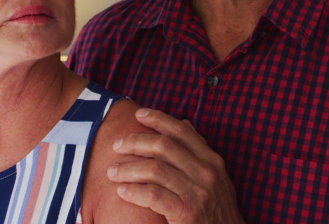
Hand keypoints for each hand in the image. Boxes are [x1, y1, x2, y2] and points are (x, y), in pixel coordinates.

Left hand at [108, 108, 245, 223]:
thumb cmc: (216, 209)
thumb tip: (183, 122)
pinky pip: (153, 195)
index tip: (138, 114)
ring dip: (128, 169)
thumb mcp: (216, 176)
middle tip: (116, 146)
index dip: (159, 119)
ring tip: (112, 172)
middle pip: (164, 146)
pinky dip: (134, 191)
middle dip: (135, 142)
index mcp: (212, 160)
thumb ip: (198, 151)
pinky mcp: (186, 213)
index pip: (182, 131)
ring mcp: (198, 193)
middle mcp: (206, 173)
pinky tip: (122, 191)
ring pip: (154, 169)